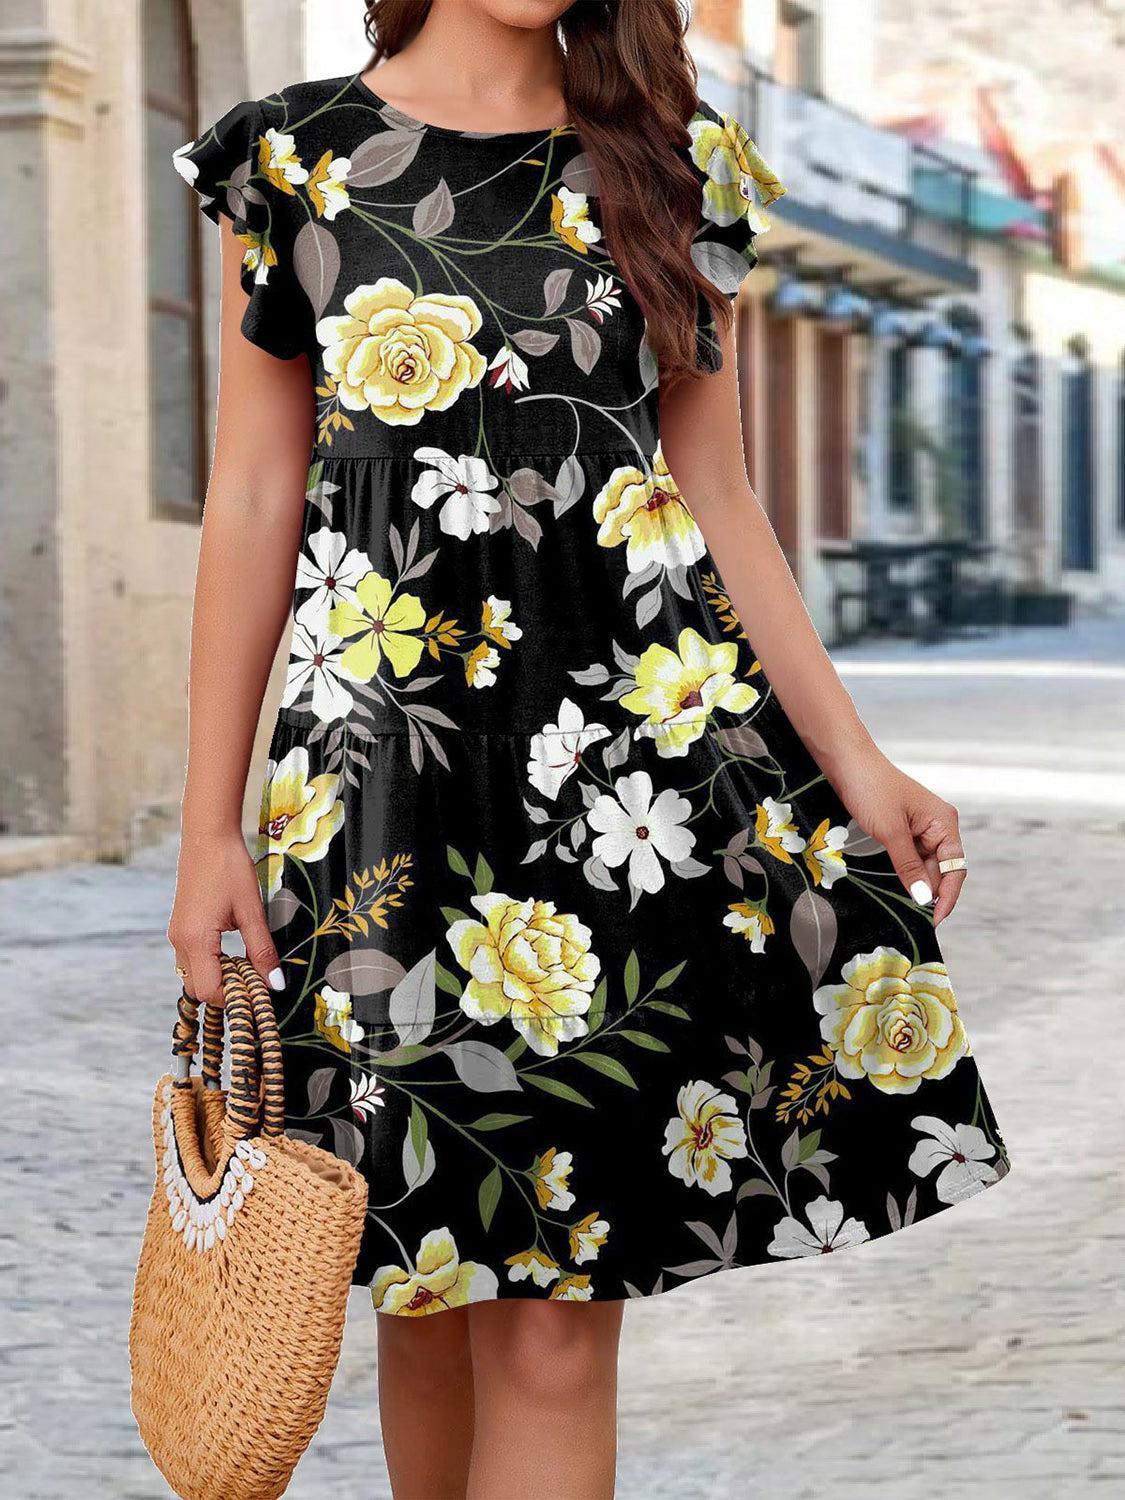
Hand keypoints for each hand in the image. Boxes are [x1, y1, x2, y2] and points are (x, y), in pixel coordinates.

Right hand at [167, 830, 283, 1003]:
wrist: (207, 836)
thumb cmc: (230, 869)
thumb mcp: (252, 911)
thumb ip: (263, 950)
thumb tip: (275, 984)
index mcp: (195, 940)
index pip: (210, 990)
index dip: (236, 996)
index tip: (260, 987)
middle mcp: (179, 942)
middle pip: (198, 989)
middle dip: (226, 990)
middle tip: (255, 975)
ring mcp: (176, 934)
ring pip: (193, 975)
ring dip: (219, 976)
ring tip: (247, 960)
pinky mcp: (180, 927)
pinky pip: (192, 959)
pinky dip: (211, 963)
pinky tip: (233, 948)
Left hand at [824, 745, 966, 925]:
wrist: (846, 762)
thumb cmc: (871, 788)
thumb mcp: (890, 832)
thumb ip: (908, 866)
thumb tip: (924, 898)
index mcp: (944, 823)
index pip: (955, 868)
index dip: (947, 896)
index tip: (934, 920)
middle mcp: (937, 826)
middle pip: (941, 870)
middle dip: (929, 894)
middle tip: (915, 921)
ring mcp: (920, 828)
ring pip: (924, 866)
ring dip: (916, 886)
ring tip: (906, 911)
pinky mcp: (902, 829)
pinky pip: (909, 858)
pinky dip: (905, 874)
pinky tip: (897, 890)